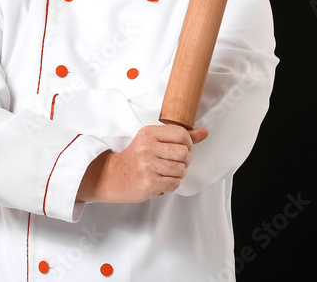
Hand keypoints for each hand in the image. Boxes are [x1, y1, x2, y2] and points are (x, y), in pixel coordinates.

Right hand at [77, 125, 208, 202]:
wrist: (112, 176)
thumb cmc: (135, 158)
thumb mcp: (153, 141)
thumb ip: (180, 137)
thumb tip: (204, 133)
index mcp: (149, 133)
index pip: (182, 134)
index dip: (188, 144)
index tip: (182, 149)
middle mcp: (147, 147)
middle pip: (184, 153)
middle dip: (185, 161)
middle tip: (176, 163)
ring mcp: (147, 165)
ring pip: (181, 170)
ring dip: (178, 174)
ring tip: (167, 172)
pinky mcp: (148, 182)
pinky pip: (174, 183)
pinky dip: (172, 184)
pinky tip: (162, 180)